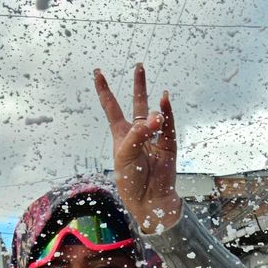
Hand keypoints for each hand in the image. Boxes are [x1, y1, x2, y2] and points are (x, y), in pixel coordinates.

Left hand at [95, 64, 180, 235]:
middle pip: (137, 103)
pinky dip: (167, 112)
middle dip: (139, 85)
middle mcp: (138, 133)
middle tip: (139, 66)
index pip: (111, 107)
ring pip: (154, 114)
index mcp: (121, 135)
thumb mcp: (126, 156)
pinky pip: (169, 125)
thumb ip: (139, 135)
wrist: (150, 201)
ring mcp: (154, 137)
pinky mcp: (168, 145)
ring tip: (156, 111)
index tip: (98, 72)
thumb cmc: (131, 181)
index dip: (105, 90)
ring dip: (154, 109)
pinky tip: (164, 100)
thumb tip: (157, 116)